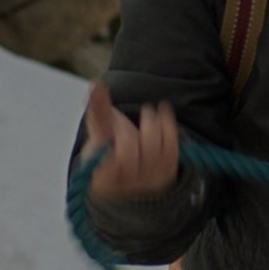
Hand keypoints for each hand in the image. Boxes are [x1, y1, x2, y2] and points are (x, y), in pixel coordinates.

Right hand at [80, 82, 179, 200]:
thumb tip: (96, 83)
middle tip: (124, 122)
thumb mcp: (100, 134)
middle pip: (128, 151)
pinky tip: (163, 109)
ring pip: (151, 146)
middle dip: (126, 131)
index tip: (114, 129)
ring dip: (149, 123)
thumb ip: (98, 111)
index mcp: (102, 181)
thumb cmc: (110, 149)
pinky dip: (167, 122)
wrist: (134, 173)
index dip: (111, 147)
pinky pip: (171, 144)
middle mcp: (128, 186)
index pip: (105, 163)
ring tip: (147, 111)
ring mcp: (151, 180)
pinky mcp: (169, 171)